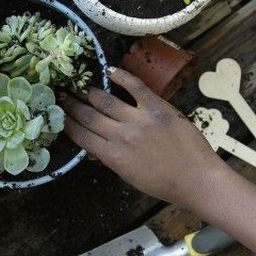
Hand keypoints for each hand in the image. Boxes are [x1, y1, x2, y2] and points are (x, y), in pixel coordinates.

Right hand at [62, 68, 227, 206]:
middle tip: (61, 94)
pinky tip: (110, 70)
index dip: (67, 124)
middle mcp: (122, 136)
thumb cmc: (165, 184)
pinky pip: (136, 86)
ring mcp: (140, 119)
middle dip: (72, 105)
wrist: (197, 179)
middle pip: (89, 116)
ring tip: (80, 85)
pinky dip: (122, 76)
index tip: (58, 115)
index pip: (82, 136)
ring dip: (89, 91)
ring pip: (106, 100)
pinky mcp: (158, 107)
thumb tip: (94, 149)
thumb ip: (112, 160)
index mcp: (114, 157)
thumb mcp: (130, 177)